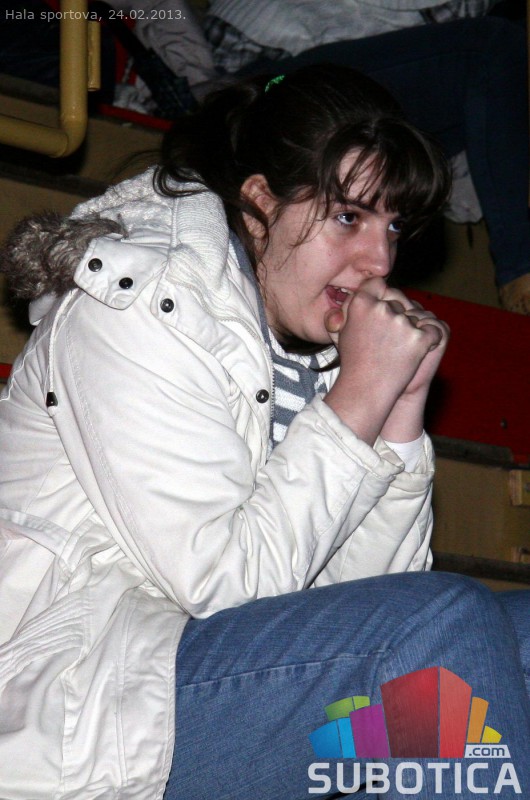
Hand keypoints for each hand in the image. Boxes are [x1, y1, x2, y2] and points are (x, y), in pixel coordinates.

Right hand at [323, 279, 448, 443]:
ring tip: (402, 347)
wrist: (366, 390)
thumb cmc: (354, 361)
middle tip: (392, 334)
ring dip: (415, 327)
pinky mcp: (418, 339)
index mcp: (361, 303)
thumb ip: (343, 312)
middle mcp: (381, 309)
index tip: (383, 305)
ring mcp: (402, 323)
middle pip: (399, 299)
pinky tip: (423, 348)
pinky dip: (432, 339)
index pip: (377, 283)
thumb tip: (351, 298)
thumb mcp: (341, 333)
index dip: (381, 293)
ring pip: (417, 315)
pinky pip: (434, 330)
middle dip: (398, 313)